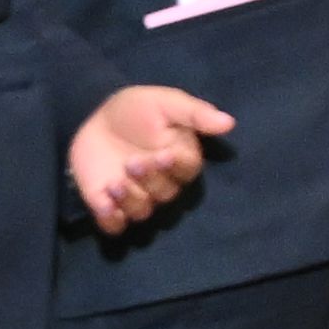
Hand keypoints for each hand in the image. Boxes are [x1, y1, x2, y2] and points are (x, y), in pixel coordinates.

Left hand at [66, 84, 232, 234]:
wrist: (98, 119)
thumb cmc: (137, 109)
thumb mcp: (166, 103)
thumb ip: (195, 113)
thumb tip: (230, 123)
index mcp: (180, 159)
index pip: (188, 171)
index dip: (177, 167)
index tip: (163, 154)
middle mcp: (163, 183)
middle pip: (166, 194)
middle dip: (149, 180)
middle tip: (132, 162)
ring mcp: (137, 197)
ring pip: (143, 213)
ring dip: (130, 201)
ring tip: (114, 183)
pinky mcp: (111, 207)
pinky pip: (115, 226)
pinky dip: (111, 220)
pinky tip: (104, 203)